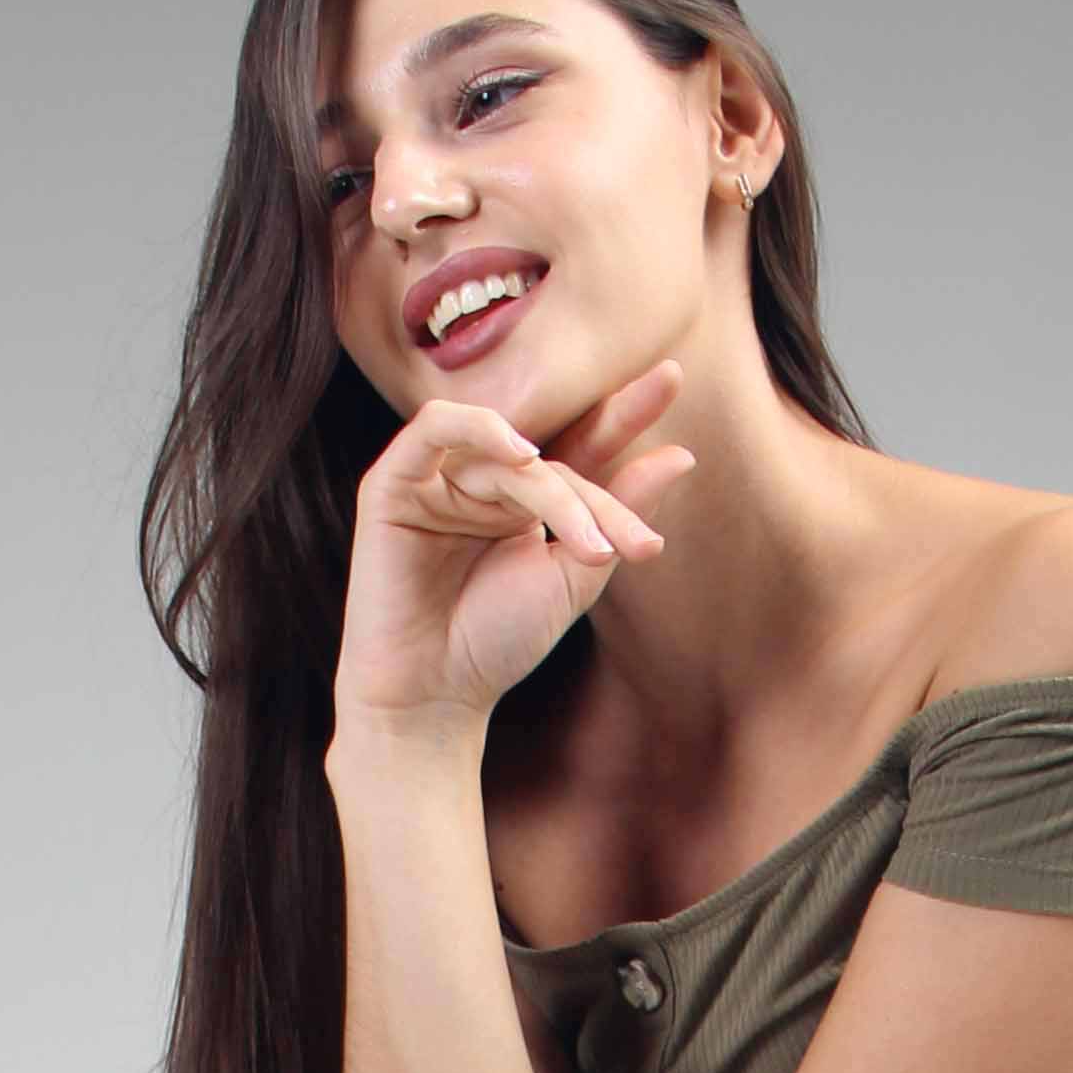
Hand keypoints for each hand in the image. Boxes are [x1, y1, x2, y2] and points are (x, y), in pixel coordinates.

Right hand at [332, 362, 696, 727]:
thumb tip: (680, 455)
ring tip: (584, 540)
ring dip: (553, 492)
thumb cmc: (496, 643)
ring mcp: (435, 478)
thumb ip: (616, 514)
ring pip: (506, 455)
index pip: (577, 448)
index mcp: (523, 503)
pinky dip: (479, 429)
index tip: (673, 377)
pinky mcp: (392, 482)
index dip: (622, 415)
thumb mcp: (573, 575)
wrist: (433, 695)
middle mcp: (481, 483)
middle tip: (633, 546)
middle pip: (551, 463)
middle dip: (598, 502)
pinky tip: (520, 455)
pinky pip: (436, 427)